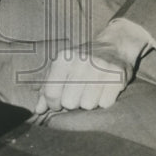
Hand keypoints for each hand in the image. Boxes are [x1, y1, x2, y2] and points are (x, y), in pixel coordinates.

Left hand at [34, 19, 151, 113]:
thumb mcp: (61, 69)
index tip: (58, 104)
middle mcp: (81, 61)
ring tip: (91, 91)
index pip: (51, 93)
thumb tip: (38, 110)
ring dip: (89, 103)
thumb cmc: (81, 61)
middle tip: (78, 94)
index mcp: (63, 59)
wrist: (113, 45)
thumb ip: (47, 89)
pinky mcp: (117, 76)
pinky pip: (105, 104)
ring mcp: (100, 68)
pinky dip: (104, 101)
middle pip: (69, 103)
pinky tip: (103, 90)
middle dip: (73, 103)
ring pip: (87, 105)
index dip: (53, 104)